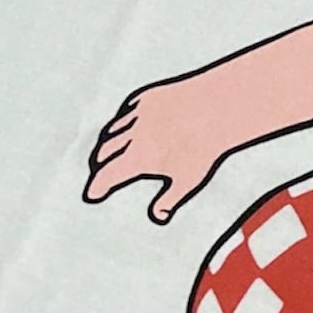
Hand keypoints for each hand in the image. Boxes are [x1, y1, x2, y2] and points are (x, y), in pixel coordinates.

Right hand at [82, 77, 222, 222]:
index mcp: (138, 157)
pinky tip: (126, 130)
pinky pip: (124, 111)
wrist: (219, 108)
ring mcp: (137, 113)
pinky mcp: (145, 96)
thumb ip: (169, 200)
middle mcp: (132, 134)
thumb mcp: (187, 180)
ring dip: (107, 144)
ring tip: (110, 154)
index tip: (93, 193)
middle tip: (101, 174)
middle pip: (103, 152)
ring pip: (111, 131)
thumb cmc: (205, 148)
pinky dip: (121, 123)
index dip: (97, 186)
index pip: (107, 175)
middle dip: (100, 166)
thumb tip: (158, 216)